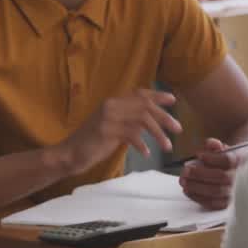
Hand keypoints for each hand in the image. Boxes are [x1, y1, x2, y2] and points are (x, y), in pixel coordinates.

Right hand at [57, 89, 180, 175]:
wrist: (69, 154)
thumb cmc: (91, 143)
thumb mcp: (112, 128)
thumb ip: (128, 122)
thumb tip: (149, 122)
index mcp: (113, 102)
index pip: (139, 94)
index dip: (157, 95)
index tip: (173, 99)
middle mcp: (111, 106)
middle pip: (144, 106)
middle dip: (164, 116)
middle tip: (178, 128)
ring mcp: (107, 118)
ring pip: (141, 120)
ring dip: (158, 133)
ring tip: (168, 146)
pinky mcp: (105, 131)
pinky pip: (131, 135)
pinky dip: (141, 144)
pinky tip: (147, 153)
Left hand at [180, 138, 247, 209]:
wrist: (232, 174)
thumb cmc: (223, 160)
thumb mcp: (220, 149)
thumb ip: (214, 145)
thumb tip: (211, 143)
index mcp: (239, 161)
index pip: (228, 160)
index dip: (212, 158)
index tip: (198, 155)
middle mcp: (239, 178)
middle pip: (221, 177)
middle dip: (200, 173)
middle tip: (185, 170)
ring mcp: (233, 193)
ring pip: (216, 191)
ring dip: (196, 186)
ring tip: (183, 180)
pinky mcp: (225, 203)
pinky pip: (212, 204)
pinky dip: (198, 198)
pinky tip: (187, 191)